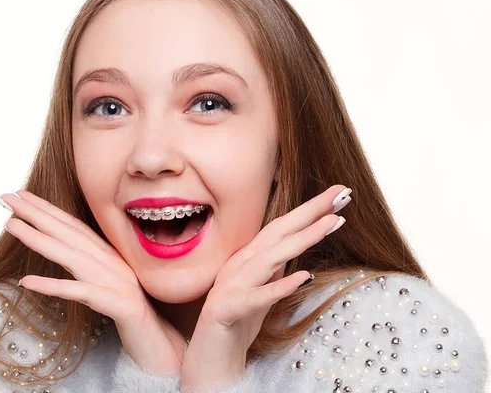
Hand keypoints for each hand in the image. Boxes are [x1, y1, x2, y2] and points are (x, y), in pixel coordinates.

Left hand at [0, 190, 185, 375]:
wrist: (160, 343)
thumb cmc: (130, 314)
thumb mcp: (107, 286)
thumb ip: (89, 268)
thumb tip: (63, 253)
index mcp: (109, 257)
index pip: (74, 227)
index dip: (48, 209)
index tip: (21, 195)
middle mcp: (113, 264)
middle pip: (70, 234)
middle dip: (37, 213)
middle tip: (6, 197)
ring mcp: (117, 283)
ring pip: (73, 257)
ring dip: (41, 239)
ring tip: (11, 226)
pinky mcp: (119, 306)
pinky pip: (82, 294)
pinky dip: (54, 286)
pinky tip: (27, 282)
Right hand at [180, 184, 350, 391]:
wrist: (209, 358)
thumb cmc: (237, 322)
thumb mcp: (263, 290)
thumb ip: (275, 270)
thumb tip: (295, 250)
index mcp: (248, 259)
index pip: (282, 228)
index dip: (310, 210)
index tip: (338, 195)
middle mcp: (239, 265)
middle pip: (277, 232)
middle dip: (311, 211)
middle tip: (341, 193)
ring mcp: (231, 286)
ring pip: (269, 257)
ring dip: (301, 239)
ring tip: (332, 224)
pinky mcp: (227, 310)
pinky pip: (257, 297)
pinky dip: (280, 286)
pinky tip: (305, 277)